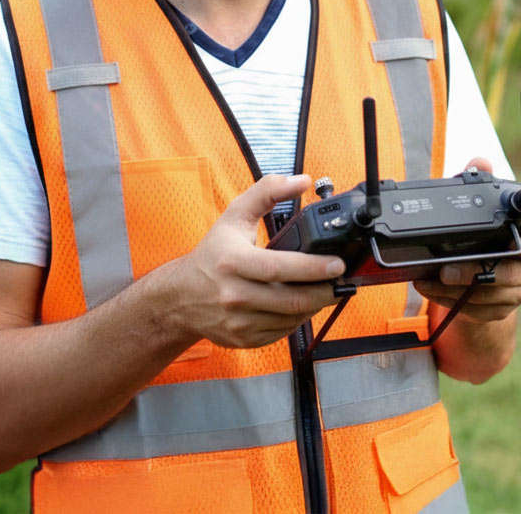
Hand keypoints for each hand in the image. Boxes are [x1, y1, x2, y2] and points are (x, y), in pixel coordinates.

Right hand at [164, 174, 345, 348]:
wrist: (180, 296)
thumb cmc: (212, 254)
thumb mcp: (235, 215)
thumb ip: (268, 191)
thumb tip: (302, 181)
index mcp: (233, 261)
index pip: (279, 268)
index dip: (312, 268)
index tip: (336, 263)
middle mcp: (234, 294)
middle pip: (291, 299)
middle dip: (324, 291)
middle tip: (340, 280)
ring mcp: (239, 320)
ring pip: (291, 318)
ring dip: (314, 305)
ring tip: (323, 290)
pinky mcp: (244, 339)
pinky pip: (282, 332)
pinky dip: (297, 318)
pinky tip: (300, 304)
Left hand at [413, 156, 520, 324]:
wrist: (479, 273)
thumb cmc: (484, 234)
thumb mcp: (479, 205)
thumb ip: (480, 181)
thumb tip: (480, 161)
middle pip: (513, 273)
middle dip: (477, 272)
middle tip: (447, 269)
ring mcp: (517, 291)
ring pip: (491, 295)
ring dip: (455, 289)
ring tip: (428, 278)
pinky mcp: (500, 310)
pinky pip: (477, 310)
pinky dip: (449, 300)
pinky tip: (430, 288)